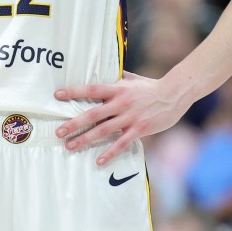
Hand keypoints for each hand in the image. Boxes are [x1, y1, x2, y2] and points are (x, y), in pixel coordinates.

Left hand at [54, 71, 188, 165]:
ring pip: (103, 131)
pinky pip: (122, 144)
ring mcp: (130, 118)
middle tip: (58, 131)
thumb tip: (104, 69)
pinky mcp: (139, 130)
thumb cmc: (151, 86)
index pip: (91, 89)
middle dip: (74, 123)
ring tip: (70, 146)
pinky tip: (98, 161)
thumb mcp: (132, 78)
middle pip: (93, 114)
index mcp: (117, 89)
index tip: (57, 95)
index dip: (74, 92)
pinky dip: (110, 153)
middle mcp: (120, 103)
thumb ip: (117, 76)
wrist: (174, 94)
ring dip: (85, 139)